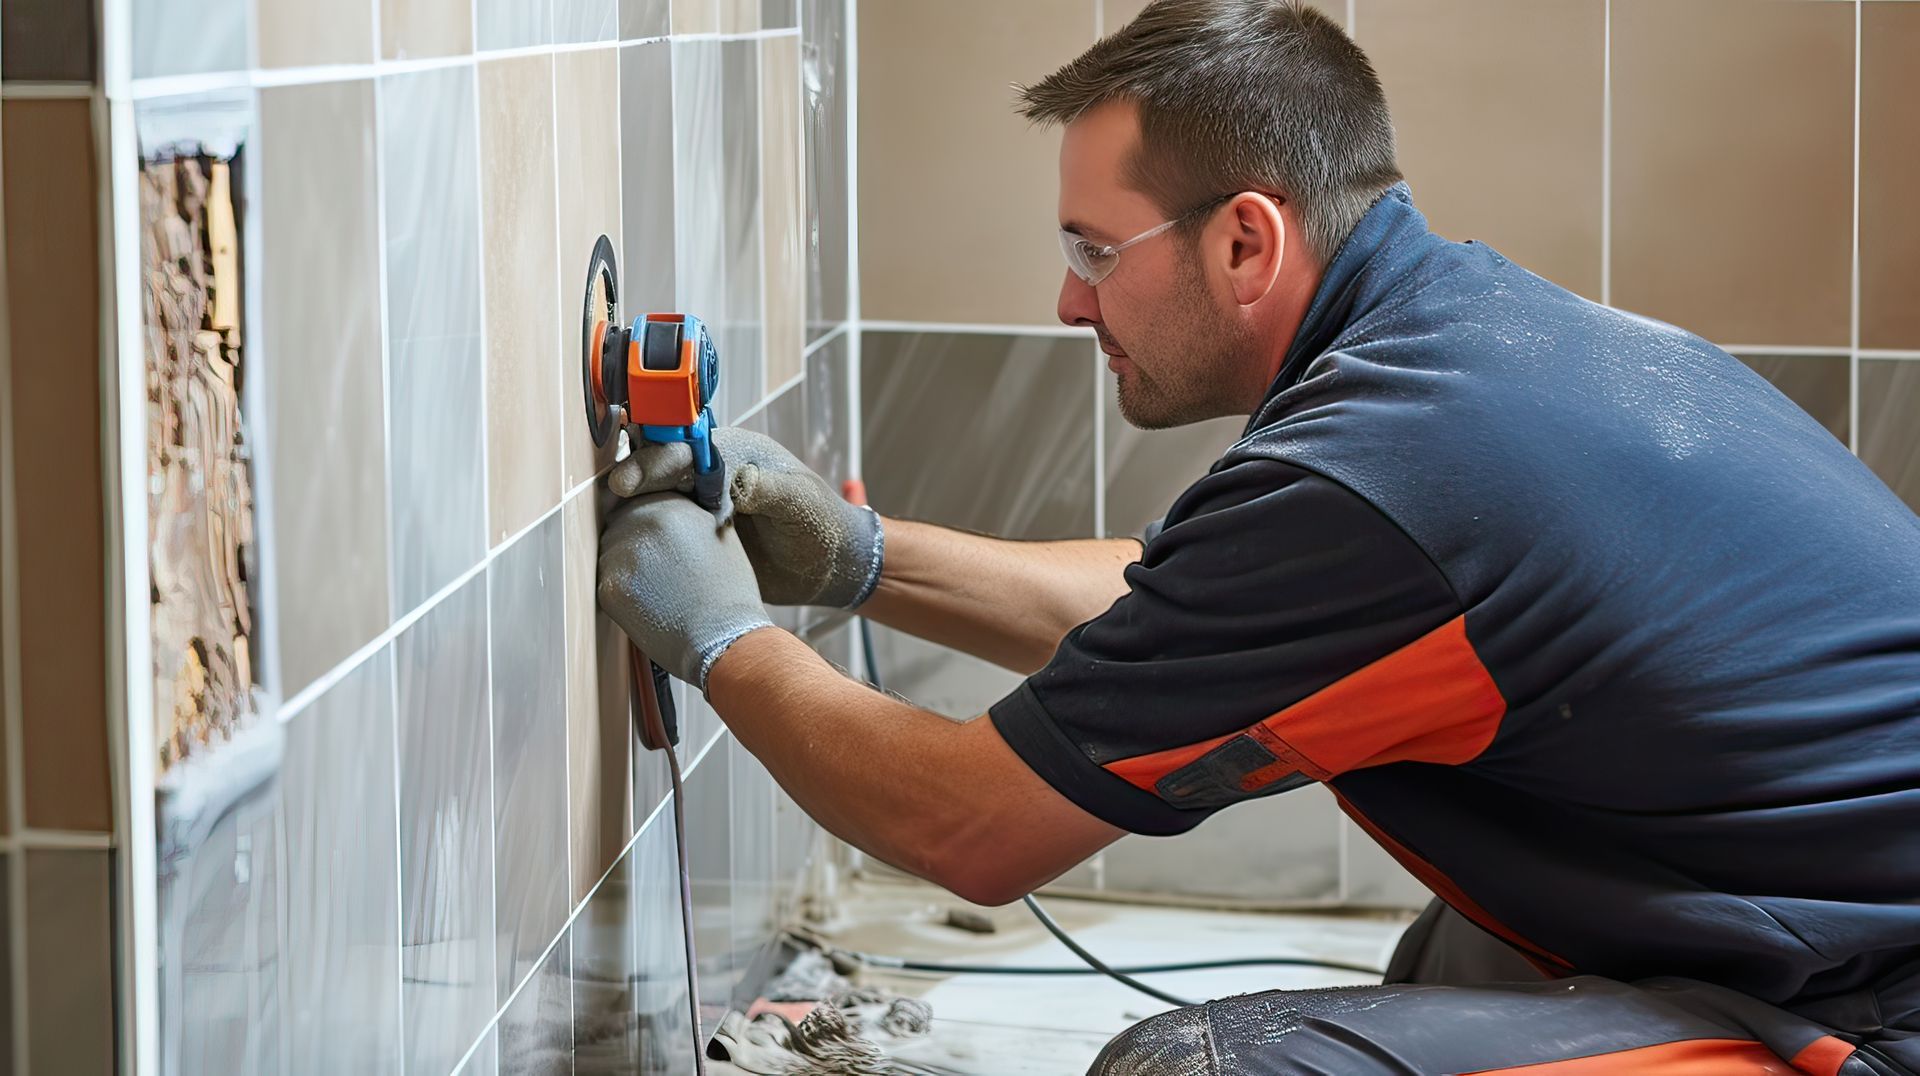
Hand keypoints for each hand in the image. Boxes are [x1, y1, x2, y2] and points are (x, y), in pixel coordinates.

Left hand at [597, 492, 773, 692]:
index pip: (639, 500)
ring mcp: (623, 553)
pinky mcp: (611, 585)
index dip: (645, 524)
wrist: (723, 637)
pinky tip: (648, 606)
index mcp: (671, 504)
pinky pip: (606, 584)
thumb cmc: (728, 594)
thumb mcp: (718, 535)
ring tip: (656, 592)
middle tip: (655, 574)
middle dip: (631, 545)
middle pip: (618, 525)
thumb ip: (686, 516)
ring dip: (625, 570)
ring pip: (608, 555)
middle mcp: (643, 520)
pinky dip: (621, 596)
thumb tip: (663, 512)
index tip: (653, 542)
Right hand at [609, 427, 883, 608]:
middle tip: (605, 502)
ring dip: (630, 511)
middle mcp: (711, 474)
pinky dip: (644, 538)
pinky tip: (624, 553)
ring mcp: (701, 506)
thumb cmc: (822, 525)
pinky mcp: (698, 536)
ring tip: (602, 526)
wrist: (831, 565)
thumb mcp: (800, 504)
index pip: (685, 450)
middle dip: (631, 483)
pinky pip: (665, 532)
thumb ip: (769, 489)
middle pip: (661, 469)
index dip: (654, 464)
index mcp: (733, 453)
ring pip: (656, 500)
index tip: (628, 482)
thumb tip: (737, 480)